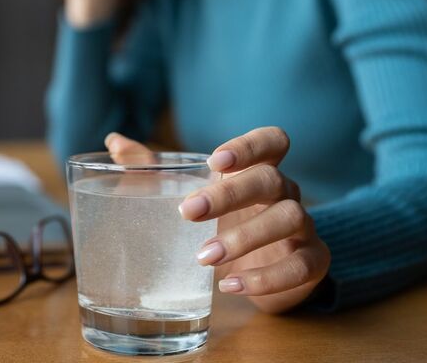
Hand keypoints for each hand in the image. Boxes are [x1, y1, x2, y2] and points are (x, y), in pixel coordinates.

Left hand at [104, 128, 330, 313]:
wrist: (262, 272)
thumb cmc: (222, 222)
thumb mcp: (188, 195)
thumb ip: (152, 168)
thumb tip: (114, 142)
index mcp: (259, 170)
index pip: (272, 141)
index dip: (249, 146)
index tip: (215, 160)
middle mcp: (286, 193)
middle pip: (271, 179)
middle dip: (230, 194)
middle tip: (188, 212)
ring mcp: (304, 227)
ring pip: (290, 218)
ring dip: (244, 237)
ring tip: (204, 257)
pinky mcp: (312, 262)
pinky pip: (301, 265)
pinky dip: (266, 278)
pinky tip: (230, 286)